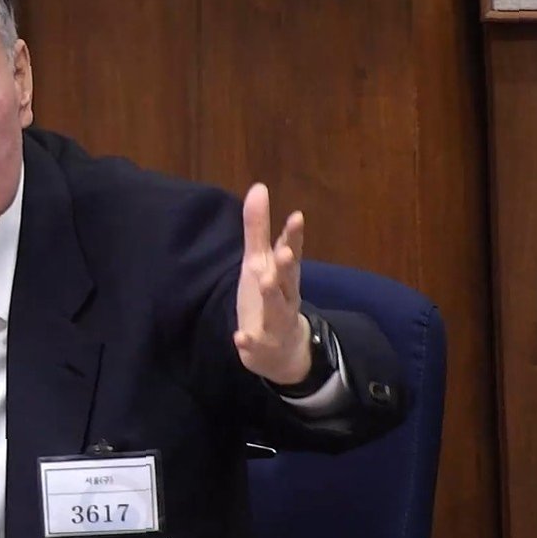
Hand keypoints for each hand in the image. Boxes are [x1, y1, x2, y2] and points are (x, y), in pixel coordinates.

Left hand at [233, 183, 310, 384]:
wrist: (280, 350)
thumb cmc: (269, 296)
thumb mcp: (259, 261)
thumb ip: (258, 228)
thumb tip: (258, 187)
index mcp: (283, 274)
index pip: (290, 252)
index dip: (293, 236)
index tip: (296, 217)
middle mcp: (285, 296)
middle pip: (289, 279)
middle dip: (288, 265)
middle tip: (286, 252)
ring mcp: (276, 322)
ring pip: (278, 309)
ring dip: (273, 296)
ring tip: (266, 281)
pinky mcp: (263, 345)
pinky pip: (256, 344)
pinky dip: (249, 341)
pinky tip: (240, 337)